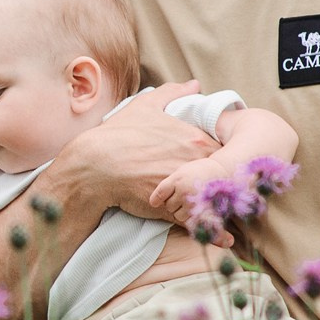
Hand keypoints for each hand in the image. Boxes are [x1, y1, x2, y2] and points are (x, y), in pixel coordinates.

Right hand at [72, 88, 223, 226]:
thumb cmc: (117, 134)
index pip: (227, 150)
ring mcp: (185, 187)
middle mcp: (196, 163)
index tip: (219, 162)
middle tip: (220, 185)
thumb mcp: (144, 106)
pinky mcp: (173, 210)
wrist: (93, 166)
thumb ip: (173, 93)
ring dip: (219, 205)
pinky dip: (211, 230)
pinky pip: (199, 221)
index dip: (225, 158)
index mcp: (196, 139)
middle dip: (224, 181)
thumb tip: (195, 85)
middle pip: (225, 175)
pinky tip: (218, 235)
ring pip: (214, 199)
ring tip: (218, 208)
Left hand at [150, 156, 230, 227]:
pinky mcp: (203, 211)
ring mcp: (194, 202)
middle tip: (183, 195)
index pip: (160, 194)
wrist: (223, 171)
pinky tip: (195, 208)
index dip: (157, 200)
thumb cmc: (199, 171)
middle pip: (168, 206)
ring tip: (190, 201)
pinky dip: (190, 217)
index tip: (156, 202)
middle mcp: (184, 191)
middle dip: (173, 203)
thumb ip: (169, 185)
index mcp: (177, 179)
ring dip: (181, 212)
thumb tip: (152, 204)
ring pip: (177, 216)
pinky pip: (189, 220)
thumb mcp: (181, 171)